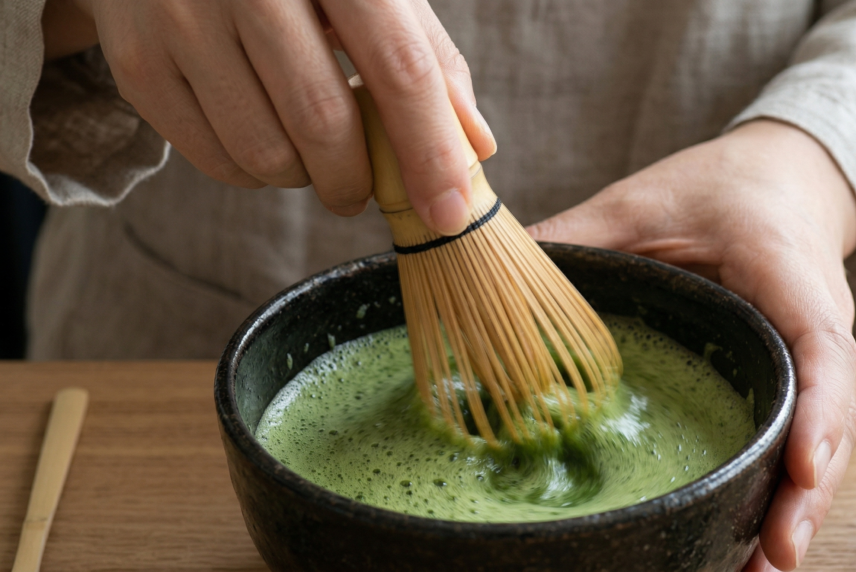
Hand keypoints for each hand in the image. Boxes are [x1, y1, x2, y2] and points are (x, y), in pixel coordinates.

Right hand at [60, 0, 494, 234]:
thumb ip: (427, 57)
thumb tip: (477, 144)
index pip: (397, 67)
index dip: (429, 150)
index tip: (447, 213)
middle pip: (324, 123)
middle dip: (357, 180)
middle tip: (363, 189)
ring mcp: (182, 18)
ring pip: (266, 153)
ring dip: (305, 179)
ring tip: (310, 154)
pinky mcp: (139, 61)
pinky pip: (213, 160)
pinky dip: (254, 174)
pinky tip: (264, 140)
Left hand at [529, 119, 855, 570]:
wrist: (776, 181)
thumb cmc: (717, 189)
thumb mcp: (641, 203)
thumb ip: (578, 235)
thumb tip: (491, 274)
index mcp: (790, 280)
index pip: (821, 351)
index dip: (816, 415)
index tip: (801, 469)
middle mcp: (815, 334)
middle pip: (826, 426)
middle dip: (802, 497)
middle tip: (767, 558)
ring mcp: (807, 366)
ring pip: (816, 448)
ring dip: (790, 511)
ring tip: (752, 571)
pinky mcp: (787, 382)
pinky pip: (791, 441)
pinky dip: (775, 493)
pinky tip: (742, 541)